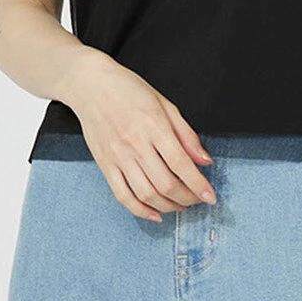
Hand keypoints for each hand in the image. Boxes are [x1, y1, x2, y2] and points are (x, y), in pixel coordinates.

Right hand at [61, 50, 216, 221]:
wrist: (90, 86)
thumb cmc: (129, 90)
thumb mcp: (164, 103)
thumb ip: (186, 134)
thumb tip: (204, 160)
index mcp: (154, 125)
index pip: (181, 163)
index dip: (199, 184)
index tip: (211, 196)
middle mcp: (136, 144)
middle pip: (166, 183)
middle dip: (188, 198)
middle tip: (198, 199)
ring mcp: (118, 157)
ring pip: (146, 194)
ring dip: (169, 207)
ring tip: (181, 206)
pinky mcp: (105, 165)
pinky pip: (123, 196)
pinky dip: (141, 211)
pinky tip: (156, 215)